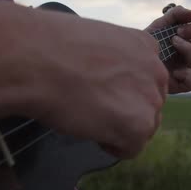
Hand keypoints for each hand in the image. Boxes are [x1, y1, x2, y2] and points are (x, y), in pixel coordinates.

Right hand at [28, 8, 168, 158]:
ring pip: (144, 127)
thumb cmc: (51, 46)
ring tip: (88, 115)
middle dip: (125, 110)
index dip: (122, 89)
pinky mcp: (139, 125)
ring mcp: (151, 99)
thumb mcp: (95, 40)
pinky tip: (89, 129)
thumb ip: (114, 60)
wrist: (35, 60)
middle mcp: (156, 71)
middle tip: (92, 105)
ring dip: (119, 128)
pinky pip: (132, 149)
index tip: (99, 88)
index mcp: (145, 45)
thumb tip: (107, 78)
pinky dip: (111, 146)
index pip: (147, 78)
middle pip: (149, 104)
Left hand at [144, 5, 190, 93]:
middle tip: (176, 37)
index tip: (177, 29)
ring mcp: (187, 74)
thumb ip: (177, 14)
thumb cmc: (147, 42)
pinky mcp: (179, 86)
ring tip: (172, 45)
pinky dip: (187, 73)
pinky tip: (173, 69)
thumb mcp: (161, 24)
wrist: (130, 57)